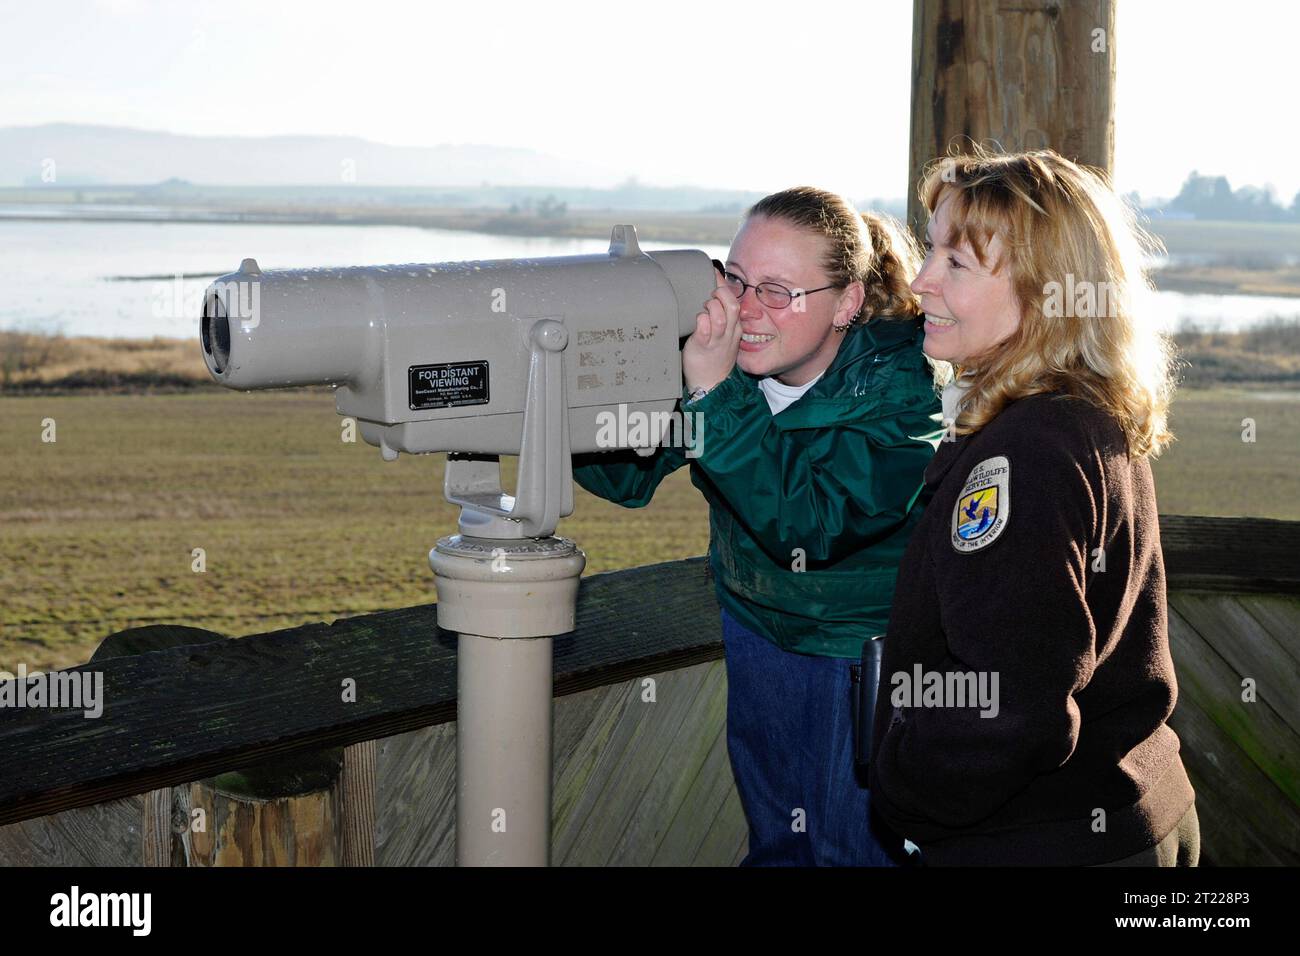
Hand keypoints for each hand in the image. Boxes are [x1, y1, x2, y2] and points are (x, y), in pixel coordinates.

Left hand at [683, 269, 741, 391]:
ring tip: (702, 310)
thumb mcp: (723, 334)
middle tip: (708, 294)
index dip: (724, 285)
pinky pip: (705, 330)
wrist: (711, 384)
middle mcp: (728, 332)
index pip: (734, 300)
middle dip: (719, 293)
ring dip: (709, 308)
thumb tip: (711, 291)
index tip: (713, 274)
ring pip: (719, 317)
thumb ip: (719, 314)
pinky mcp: (703, 347)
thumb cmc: (713, 356)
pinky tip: (697, 321)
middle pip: (731, 305)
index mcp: (734, 327)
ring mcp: (717, 340)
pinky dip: (701, 321)